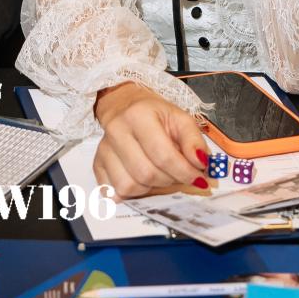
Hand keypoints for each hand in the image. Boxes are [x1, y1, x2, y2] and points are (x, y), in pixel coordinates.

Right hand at [92, 82, 210, 199]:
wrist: (124, 104)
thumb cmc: (155, 114)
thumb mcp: (180, 118)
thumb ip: (194, 141)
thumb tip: (201, 164)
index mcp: (138, 115)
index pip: (162, 155)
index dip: (184, 172)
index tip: (198, 178)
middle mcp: (116, 131)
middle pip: (146, 174)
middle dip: (169, 180)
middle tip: (179, 174)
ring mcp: (104, 148)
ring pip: (128, 186)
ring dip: (150, 188)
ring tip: (159, 174)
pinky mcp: (97, 162)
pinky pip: (112, 191)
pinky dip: (129, 193)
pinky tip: (140, 180)